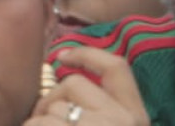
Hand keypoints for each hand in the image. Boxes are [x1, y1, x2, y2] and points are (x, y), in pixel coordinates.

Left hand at [29, 46, 150, 125]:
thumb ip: (101, 113)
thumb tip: (65, 94)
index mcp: (137, 118)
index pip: (117, 68)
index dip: (88, 54)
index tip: (63, 55)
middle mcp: (122, 120)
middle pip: (74, 84)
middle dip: (49, 99)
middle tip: (38, 118)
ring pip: (53, 106)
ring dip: (37, 121)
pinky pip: (40, 123)